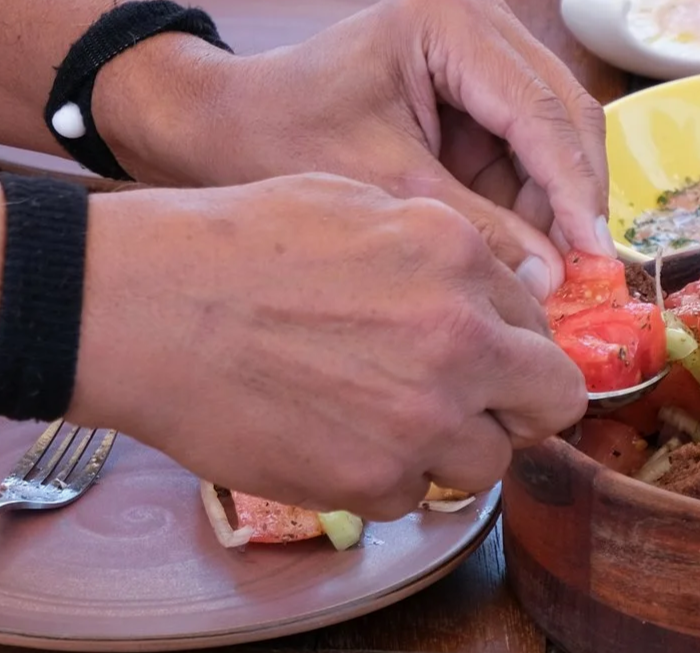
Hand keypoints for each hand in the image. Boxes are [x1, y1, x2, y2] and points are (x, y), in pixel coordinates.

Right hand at [73, 174, 586, 519]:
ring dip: (452, 447)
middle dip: (519, 403)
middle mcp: (461, 338)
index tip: (488, 354)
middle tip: (475, 401)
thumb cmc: (238, 243)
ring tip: (390, 419)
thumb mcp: (361, 202)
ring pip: (488, 461)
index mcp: (459, 255)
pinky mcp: (372, 479)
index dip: (513, 340)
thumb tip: (488, 293)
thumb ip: (442, 251)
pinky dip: (386, 478)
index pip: (540, 320)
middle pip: (550, 400)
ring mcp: (422, 416)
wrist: (149, 306)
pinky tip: (336, 436)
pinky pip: (414, 497)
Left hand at [100, 0, 613, 298]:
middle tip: (582, 277)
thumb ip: (474, 227)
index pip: (540, 110)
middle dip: (571, 195)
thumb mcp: (381, 187)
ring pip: (554, 130)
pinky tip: (523, 249)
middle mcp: (480, 16)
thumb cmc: (280, 139)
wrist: (221, 120)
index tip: (595, 259)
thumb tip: (555, 280)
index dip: (574, 189)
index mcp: (450, 21)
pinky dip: (528, 195)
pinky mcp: (478, 79)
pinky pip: (525, 142)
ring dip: (552, 200)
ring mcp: (484, 43)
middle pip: (563, 112)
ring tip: (548, 274)